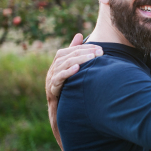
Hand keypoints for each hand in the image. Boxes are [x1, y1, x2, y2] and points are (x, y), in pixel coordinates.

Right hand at [46, 33, 102, 150]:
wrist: (62, 116)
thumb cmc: (69, 91)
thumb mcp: (74, 71)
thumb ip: (76, 54)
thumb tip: (80, 34)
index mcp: (58, 64)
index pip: (69, 51)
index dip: (83, 48)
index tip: (99, 48)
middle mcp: (53, 71)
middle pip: (67, 56)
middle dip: (84, 53)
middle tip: (100, 52)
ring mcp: (51, 80)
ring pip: (62, 65)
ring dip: (78, 60)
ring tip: (92, 58)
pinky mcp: (52, 91)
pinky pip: (57, 79)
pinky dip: (67, 73)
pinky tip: (78, 69)